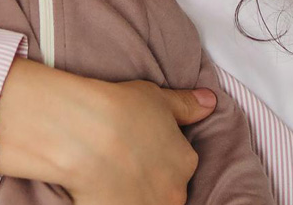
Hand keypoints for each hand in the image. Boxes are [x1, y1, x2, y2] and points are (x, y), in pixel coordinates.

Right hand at [0, 60, 217, 204]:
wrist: (82, 133)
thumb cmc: (120, 110)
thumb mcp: (158, 98)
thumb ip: (186, 106)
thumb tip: (210, 102)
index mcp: (185, 163)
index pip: (179, 166)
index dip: (157, 158)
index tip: (137, 150)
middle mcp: (173, 193)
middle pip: (165, 191)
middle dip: (147, 182)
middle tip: (120, 164)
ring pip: (144, 203)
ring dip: (130, 195)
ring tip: (106, 179)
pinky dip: (109, 201)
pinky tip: (95, 190)